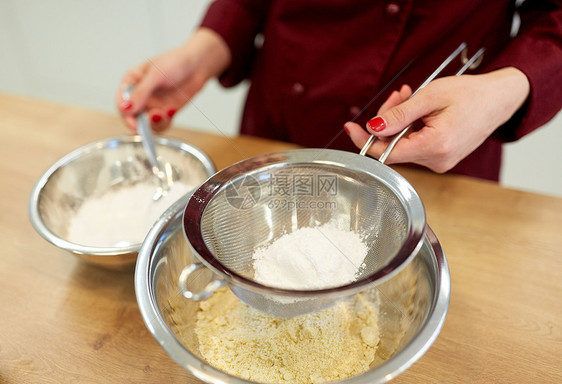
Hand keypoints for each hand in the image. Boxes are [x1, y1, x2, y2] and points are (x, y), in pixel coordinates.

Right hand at [116, 28, 230, 131]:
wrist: (198, 65)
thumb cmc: (176, 62)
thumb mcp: (155, 75)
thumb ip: (141, 92)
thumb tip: (125, 108)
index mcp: (131, 82)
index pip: (121, 102)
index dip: (125, 114)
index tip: (134, 122)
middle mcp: (140, 95)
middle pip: (133, 116)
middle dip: (143, 121)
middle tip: (154, 117)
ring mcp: (153, 104)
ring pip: (147, 123)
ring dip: (156, 122)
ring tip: (166, 112)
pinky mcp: (165, 111)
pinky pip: (161, 124)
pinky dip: (166, 120)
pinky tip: (172, 109)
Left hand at [345, 67, 529, 172]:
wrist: (500, 100)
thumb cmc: (470, 94)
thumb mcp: (430, 96)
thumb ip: (399, 114)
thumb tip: (373, 127)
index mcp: (435, 146)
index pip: (387, 154)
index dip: (366, 141)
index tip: (350, 128)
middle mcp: (437, 161)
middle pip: (393, 147)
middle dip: (387, 120)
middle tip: (398, 95)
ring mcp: (440, 162)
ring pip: (402, 145)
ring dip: (399, 121)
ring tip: (409, 96)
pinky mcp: (440, 158)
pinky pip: (414, 145)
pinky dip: (409, 127)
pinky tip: (417, 110)